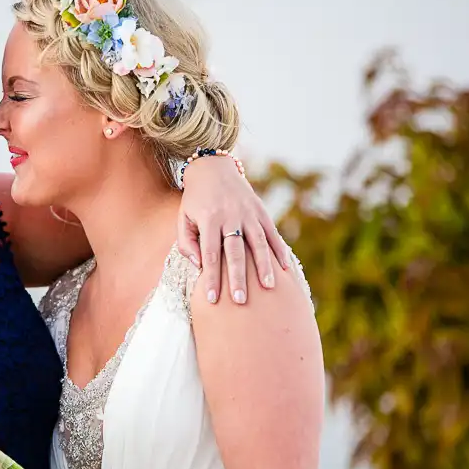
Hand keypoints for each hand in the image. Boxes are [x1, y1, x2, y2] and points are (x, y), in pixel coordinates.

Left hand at [178, 156, 290, 304]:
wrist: (212, 168)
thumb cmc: (195, 199)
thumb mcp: (183, 218)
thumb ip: (186, 242)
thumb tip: (199, 265)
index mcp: (209, 219)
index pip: (210, 254)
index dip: (211, 278)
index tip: (212, 299)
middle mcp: (230, 216)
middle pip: (235, 252)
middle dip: (238, 277)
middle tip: (240, 300)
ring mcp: (248, 213)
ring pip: (258, 243)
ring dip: (264, 266)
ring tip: (268, 287)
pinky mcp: (261, 211)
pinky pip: (272, 233)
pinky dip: (279, 250)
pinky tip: (285, 268)